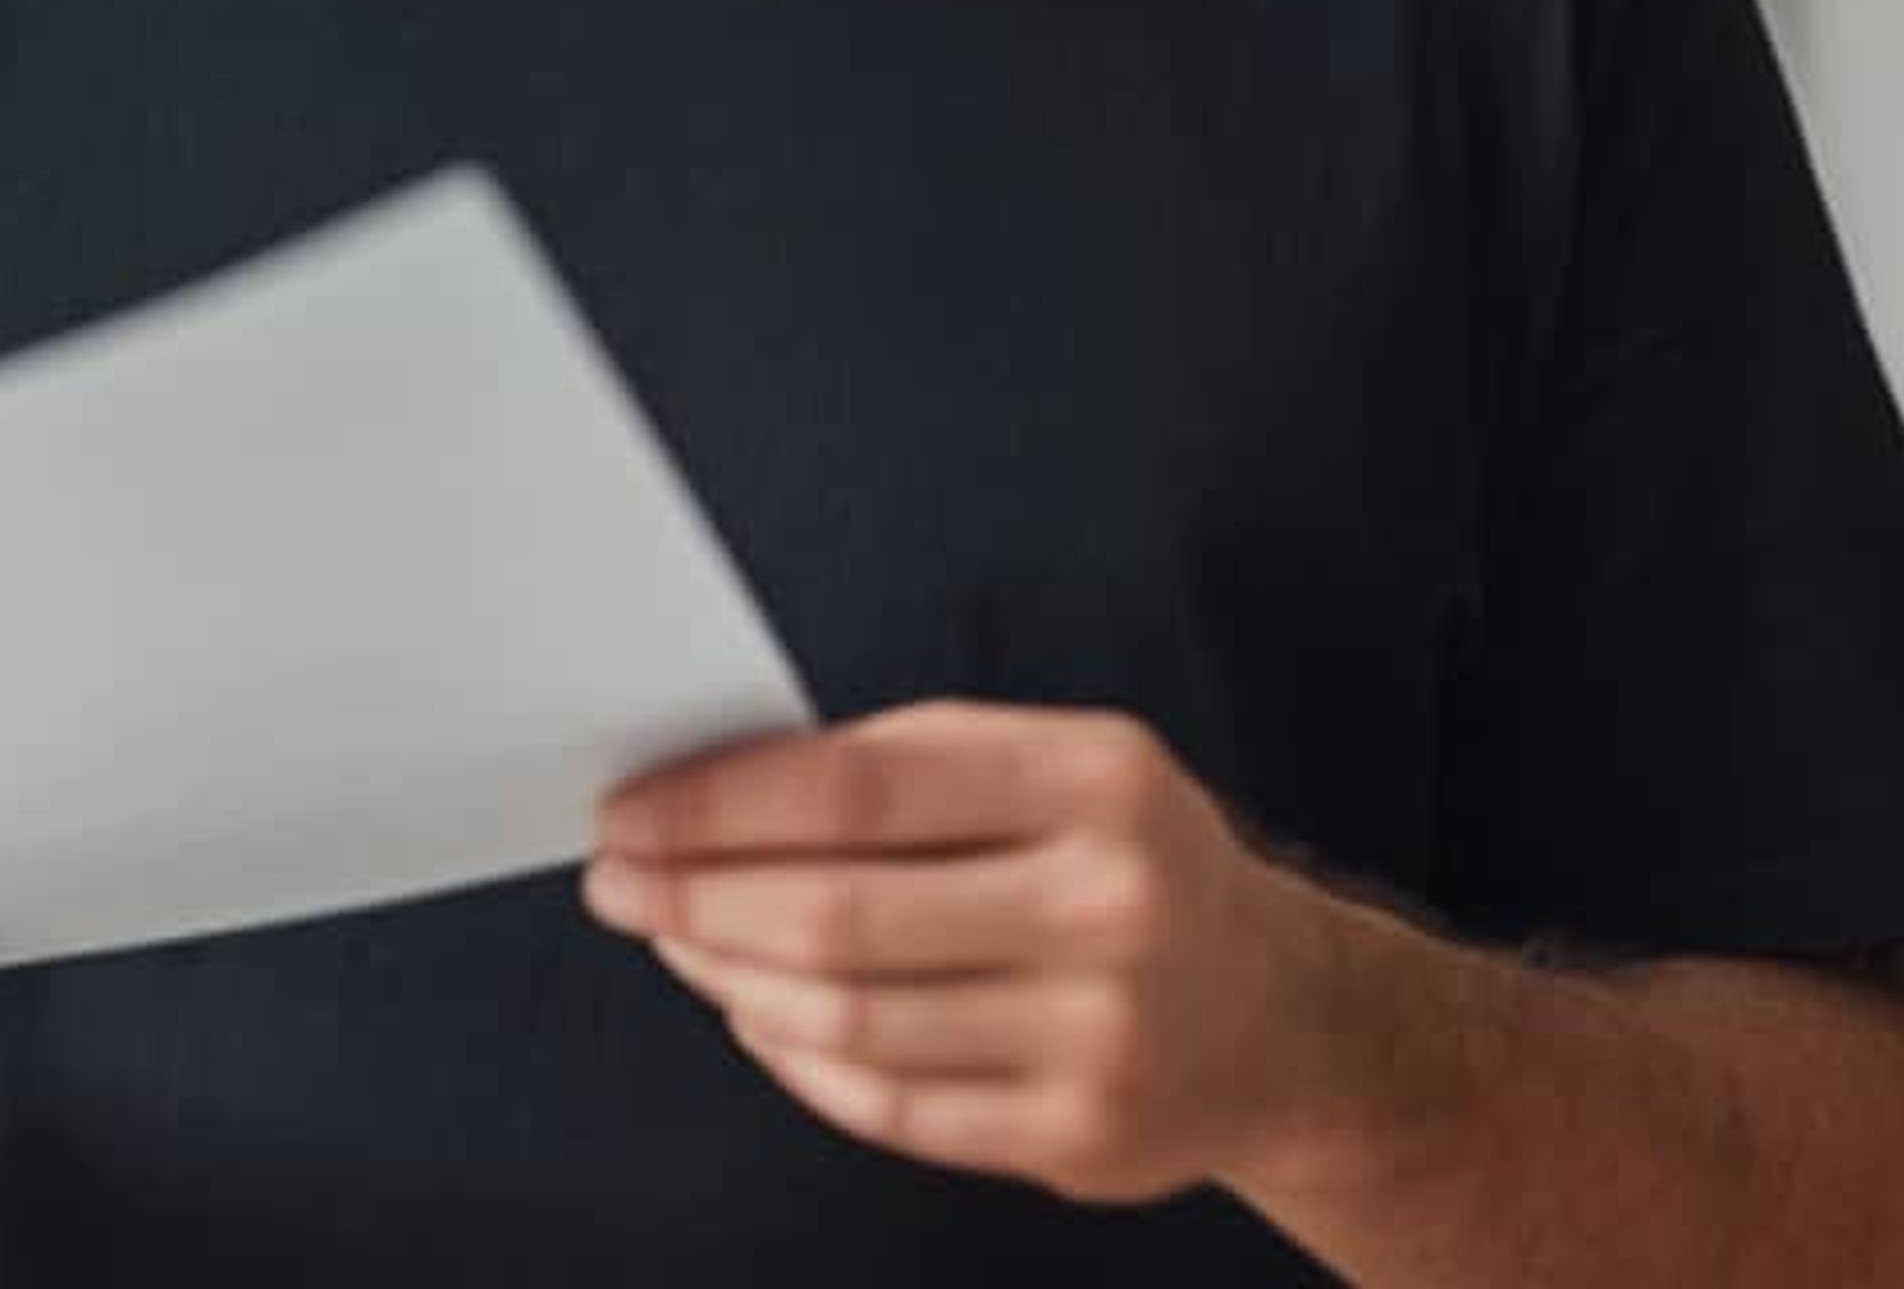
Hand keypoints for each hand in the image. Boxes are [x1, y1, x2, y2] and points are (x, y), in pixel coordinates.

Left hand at [582, 698, 1360, 1207]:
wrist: (1285, 1017)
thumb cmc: (1132, 865)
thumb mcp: (1059, 767)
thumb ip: (908, 764)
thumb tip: (711, 788)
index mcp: (1097, 779)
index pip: (858, 785)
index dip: (719, 803)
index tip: (629, 809)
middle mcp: (1111, 904)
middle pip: (839, 910)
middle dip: (696, 897)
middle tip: (618, 882)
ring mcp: (1102, 1034)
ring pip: (849, 1017)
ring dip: (730, 978)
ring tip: (680, 940)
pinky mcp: (1081, 1138)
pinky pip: (889, 1106)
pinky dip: (798, 1059)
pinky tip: (761, 1015)